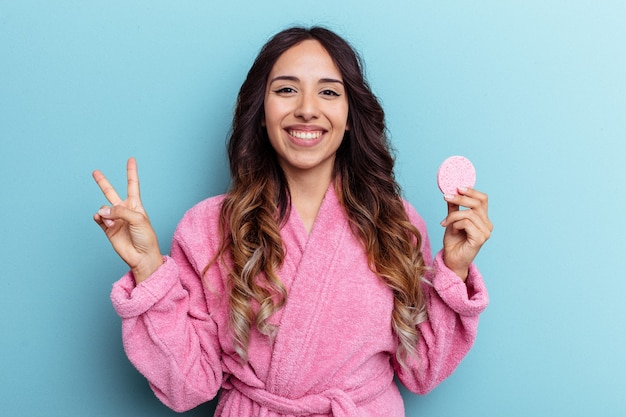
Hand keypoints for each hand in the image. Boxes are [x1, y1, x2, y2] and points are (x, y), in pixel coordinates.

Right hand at [93, 158, 162, 283]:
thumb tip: (103, 211)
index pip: (132, 184)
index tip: (131, 159)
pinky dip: (98, 217)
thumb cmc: (146, 237)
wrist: (142, 256)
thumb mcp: (138, 219)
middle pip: (111, 192)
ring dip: (106, 212)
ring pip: (103, 208)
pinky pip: (98, 218)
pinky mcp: (107, 229)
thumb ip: (120, 211)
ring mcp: (115, 219)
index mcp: (135, 205)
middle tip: (94, 172)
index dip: (131, 172)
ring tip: (111, 221)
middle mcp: (124, 210)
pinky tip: (101, 218)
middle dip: (102, 182)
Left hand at [440, 188, 492, 280]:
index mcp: (483, 219)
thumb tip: (451, 191)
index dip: (471, 191)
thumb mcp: (452, 220)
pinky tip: (451, 230)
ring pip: (469, 213)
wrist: (451, 260)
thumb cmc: (453, 242)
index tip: (457, 187)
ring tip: (445, 222)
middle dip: (460, 198)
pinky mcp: (480, 238)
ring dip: (453, 216)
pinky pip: (466, 223)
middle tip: (445, 197)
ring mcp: (486, 232)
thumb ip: (454, 207)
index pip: (482, 199)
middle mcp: (487, 224)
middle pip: (477, 203)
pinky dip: (456, 224)